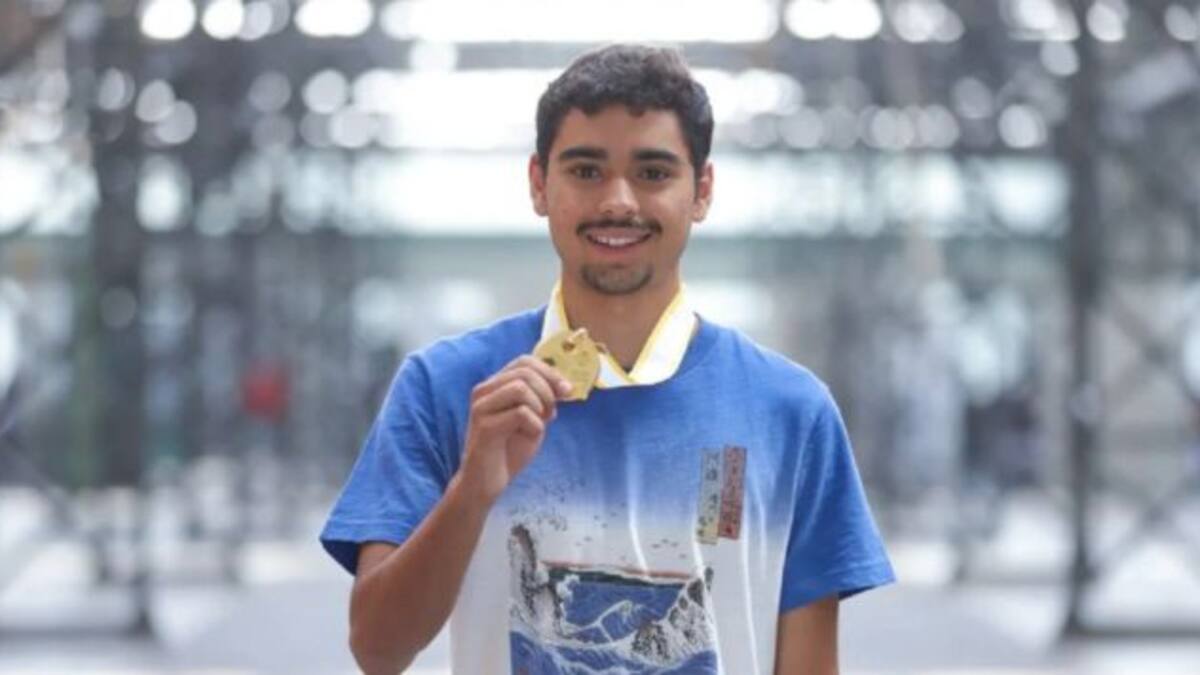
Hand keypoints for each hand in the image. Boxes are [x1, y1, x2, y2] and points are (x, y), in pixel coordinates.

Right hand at [459, 355, 573, 504]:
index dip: (550, 372)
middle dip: (548, 391)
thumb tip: (564, 385)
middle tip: (552, 414)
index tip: (566, 391)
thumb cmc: (508, 450)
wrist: (486, 483)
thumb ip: (543, 400)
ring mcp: (481, 407)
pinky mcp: (484, 426)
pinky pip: (520, 413)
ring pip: (521, 388)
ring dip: (540, 406)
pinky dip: (535, 425)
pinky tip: (529, 437)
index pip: (524, 361)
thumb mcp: (532, 419)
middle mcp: (483, 391)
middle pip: (525, 372)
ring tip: (539, 425)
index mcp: (494, 386)